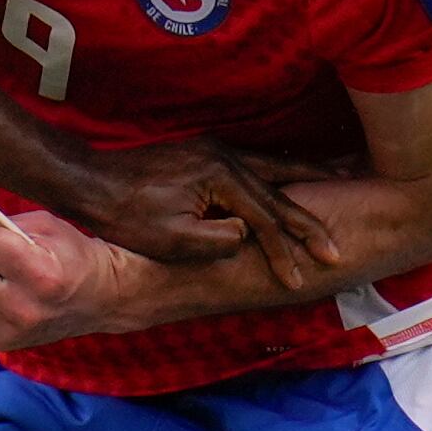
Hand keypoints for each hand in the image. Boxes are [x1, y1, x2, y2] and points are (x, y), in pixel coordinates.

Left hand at [0, 209, 157, 349]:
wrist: (102, 299)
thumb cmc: (75, 258)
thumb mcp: (49, 227)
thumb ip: (7, 226)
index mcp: (41, 274)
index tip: (10, 242)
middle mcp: (24, 308)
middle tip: (1, 262)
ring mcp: (12, 330)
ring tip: (8, 281)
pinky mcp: (3, 343)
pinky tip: (7, 298)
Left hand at [56, 137, 348, 276]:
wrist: (92, 183)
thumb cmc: (126, 216)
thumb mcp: (171, 240)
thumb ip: (217, 240)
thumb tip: (248, 234)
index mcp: (220, 178)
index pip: (265, 220)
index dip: (284, 252)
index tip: (298, 279)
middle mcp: (225, 158)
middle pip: (280, 191)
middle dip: (309, 222)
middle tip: (336, 247)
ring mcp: (216, 151)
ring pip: (273, 168)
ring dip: (307, 180)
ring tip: (339, 182)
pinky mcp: (206, 154)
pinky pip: (255, 164)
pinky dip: (281, 171)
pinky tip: (292, 175)